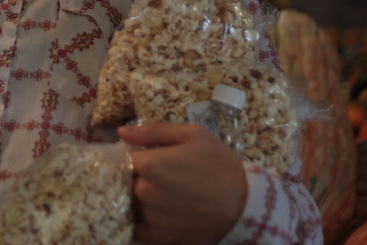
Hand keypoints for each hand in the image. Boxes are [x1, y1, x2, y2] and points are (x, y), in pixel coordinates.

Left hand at [117, 123, 246, 244]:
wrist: (246, 206)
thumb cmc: (220, 165)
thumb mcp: (192, 136)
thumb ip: (152, 132)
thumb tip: (121, 132)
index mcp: (150, 164)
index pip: (123, 158)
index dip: (133, 158)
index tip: (146, 159)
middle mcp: (144, 191)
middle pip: (125, 182)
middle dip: (137, 178)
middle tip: (160, 177)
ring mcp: (150, 216)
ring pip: (131, 203)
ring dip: (139, 199)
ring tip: (164, 195)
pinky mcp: (159, 237)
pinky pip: (137, 228)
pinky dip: (142, 221)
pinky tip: (158, 213)